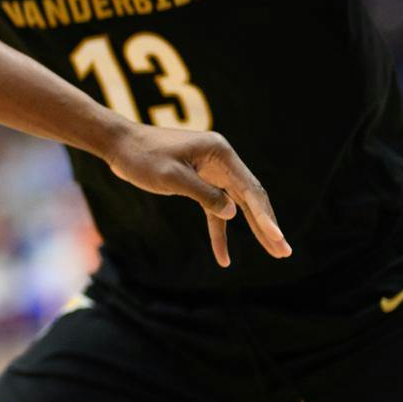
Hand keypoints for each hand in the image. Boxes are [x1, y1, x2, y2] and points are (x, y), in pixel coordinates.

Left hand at [103, 123, 289, 267]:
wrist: (119, 145)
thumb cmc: (143, 157)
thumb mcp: (172, 177)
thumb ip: (204, 195)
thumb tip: (233, 212)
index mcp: (220, 152)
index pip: (249, 189)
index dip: (265, 216)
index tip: (277, 238)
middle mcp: (221, 159)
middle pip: (251, 197)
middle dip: (267, 225)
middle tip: (284, 251)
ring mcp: (212, 171)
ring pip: (237, 205)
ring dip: (252, 229)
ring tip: (273, 253)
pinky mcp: (199, 182)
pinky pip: (215, 210)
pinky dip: (219, 232)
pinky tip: (223, 256)